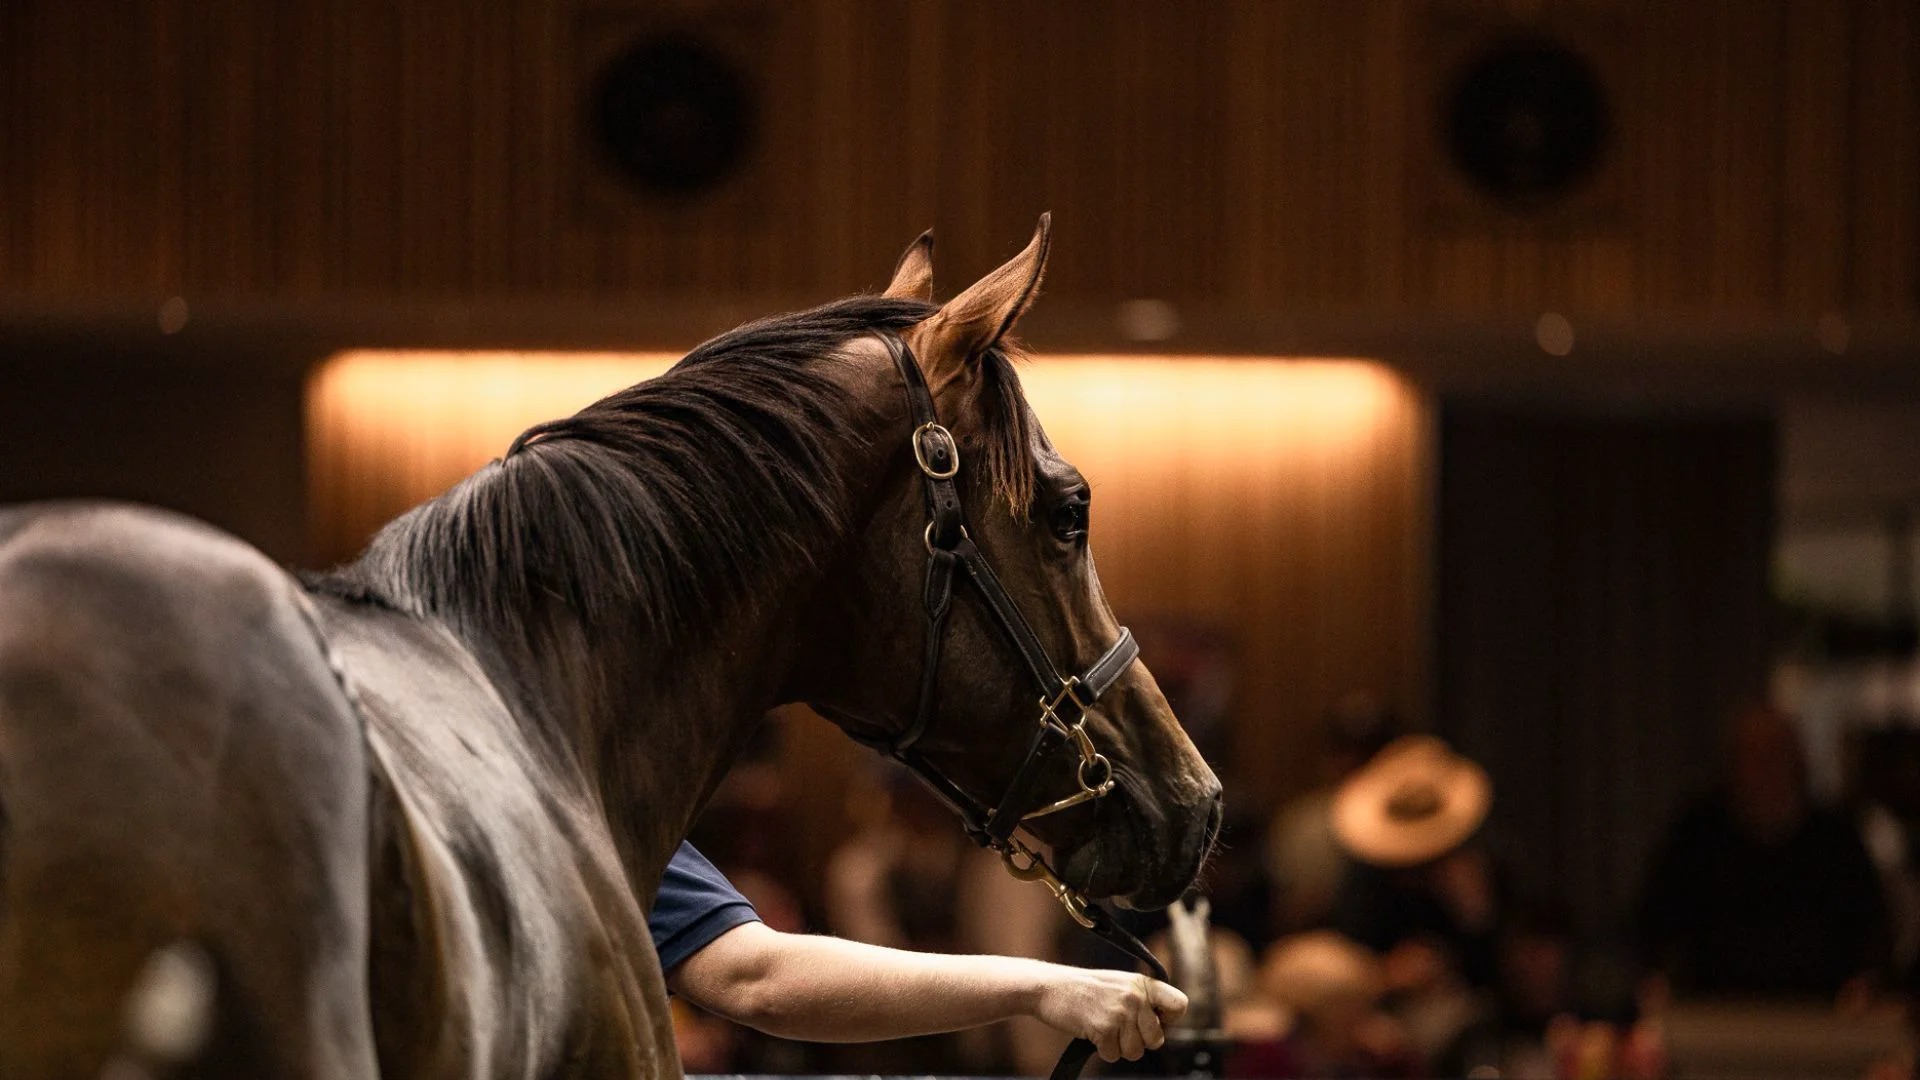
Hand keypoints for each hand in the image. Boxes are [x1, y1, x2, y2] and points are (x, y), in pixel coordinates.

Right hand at [1032, 970, 1188, 1062]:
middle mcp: (1135, 997)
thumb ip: (1141, 999)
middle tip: (1119, 1028)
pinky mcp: (1104, 1029)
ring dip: (1118, 1047)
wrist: (1050, 987)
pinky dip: (1102, 1050)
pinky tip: (1093, 1032)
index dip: (1169, 1019)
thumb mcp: (1119, 983)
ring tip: (1104, 1028)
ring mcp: (1120, 1013)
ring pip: (1136, 1052)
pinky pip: (1113, 1056)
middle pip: (1157, 1039)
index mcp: (1142, 984)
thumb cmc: (1083, 988)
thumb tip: (1162, 1022)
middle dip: (1138, 1041)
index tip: (1154, 1020)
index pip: (1179, 1005)